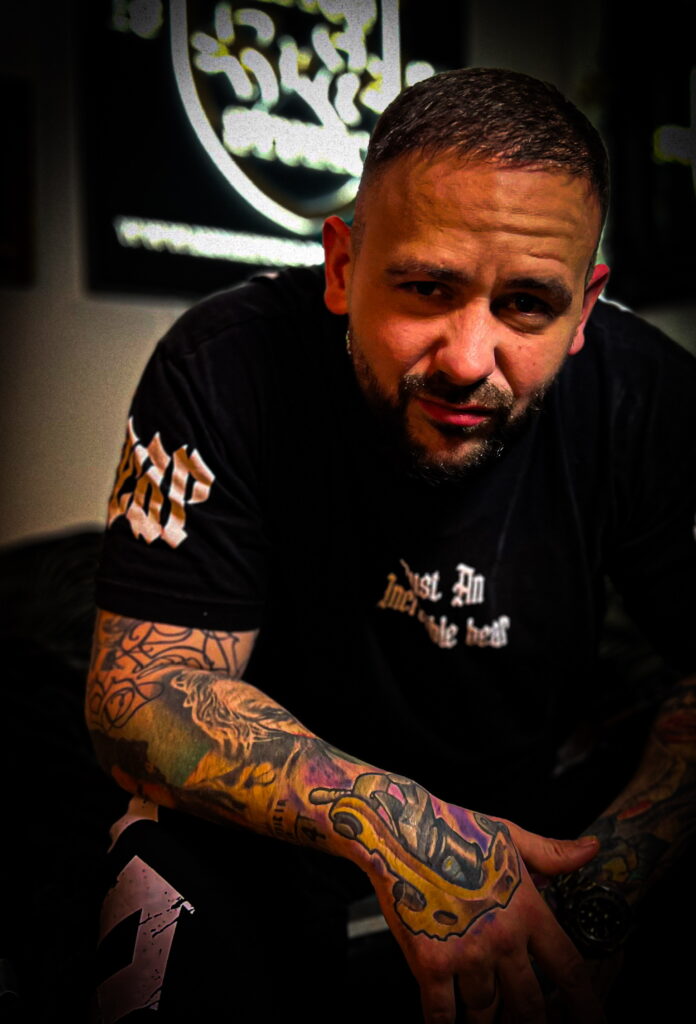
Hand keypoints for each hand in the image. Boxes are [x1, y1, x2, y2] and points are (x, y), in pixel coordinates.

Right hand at [313, 774, 604, 1022]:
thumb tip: (591, 850)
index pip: (568, 969)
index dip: (585, 1004)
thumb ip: (552, 853)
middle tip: (534, 1023)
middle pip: (530, 1004)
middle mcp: (501, 938)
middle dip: (534, 1022)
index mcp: (526, 910)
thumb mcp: (509, 836)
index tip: (594, 1020)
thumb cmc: (453, 830)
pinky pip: (442, 1014)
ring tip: (491, 1020)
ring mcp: (466, 954)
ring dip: (490, 1022)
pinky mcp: (430, 964)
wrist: (400, 831)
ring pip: (487, 1013)